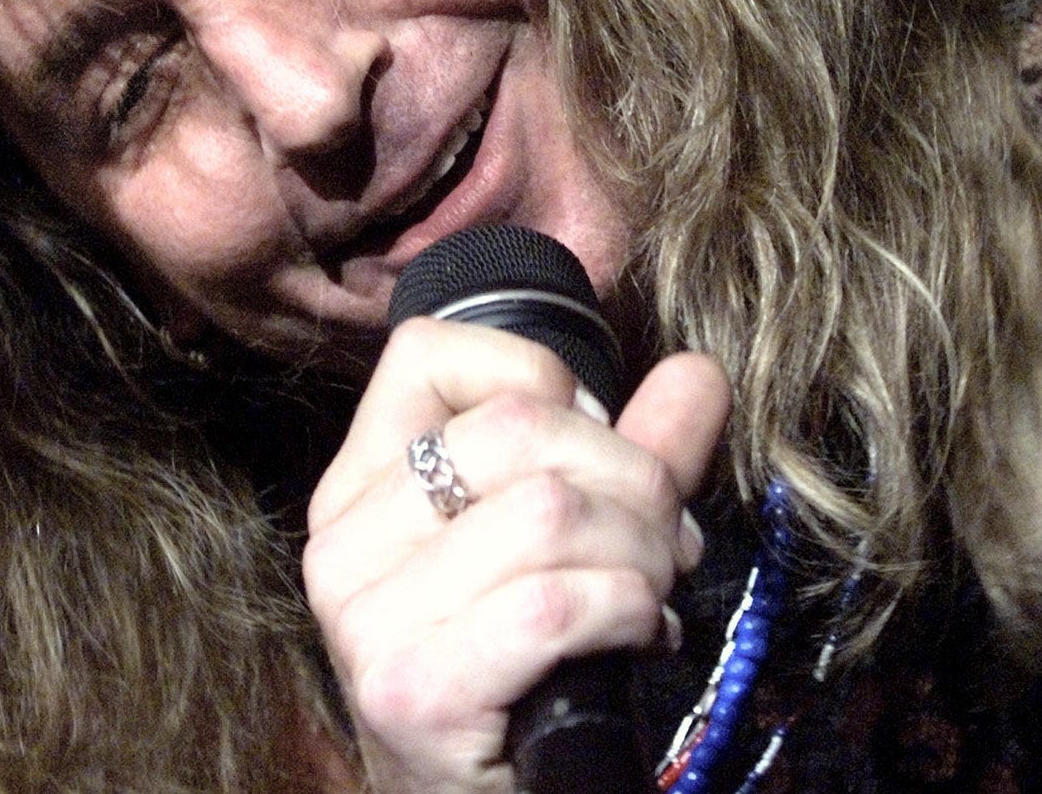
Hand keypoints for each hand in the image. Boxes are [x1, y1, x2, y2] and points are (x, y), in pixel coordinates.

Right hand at [303, 317, 731, 793]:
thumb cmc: (522, 674)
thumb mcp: (573, 543)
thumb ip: (632, 452)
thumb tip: (698, 373)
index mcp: (360, 485)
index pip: (430, 351)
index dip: (545, 381)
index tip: (595, 449)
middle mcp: (343, 543)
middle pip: (520, 428)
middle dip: (632, 477)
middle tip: (664, 540)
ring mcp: (367, 619)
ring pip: (550, 511)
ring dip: (641, 554)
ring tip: (652, 593)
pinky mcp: (412, 691)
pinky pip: (553, 604)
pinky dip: (626, 613)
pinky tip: (637, 639)